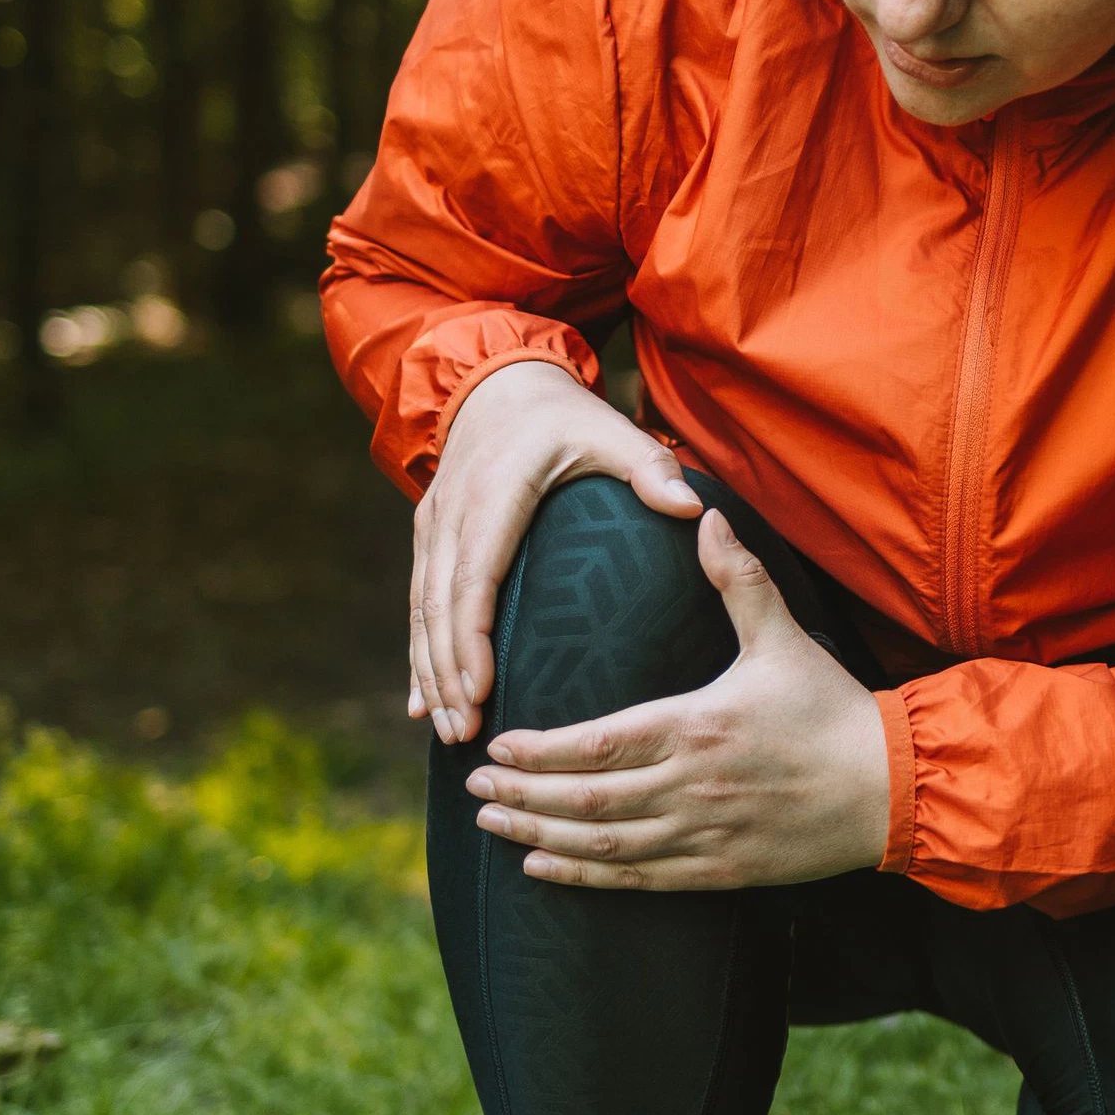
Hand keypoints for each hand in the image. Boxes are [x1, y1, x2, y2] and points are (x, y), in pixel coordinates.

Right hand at [410, 359, 700, 744]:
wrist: (500, 383)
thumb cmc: (564, 416)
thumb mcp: (611, 431)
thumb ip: (651, 468)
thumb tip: (694, 509)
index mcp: (495, 494)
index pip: (475, 576)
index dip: (472, 638)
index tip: (482, 690)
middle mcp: (453, 513)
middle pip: (440, 607)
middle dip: (447, 674)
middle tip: (466, 731)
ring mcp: (434, 526)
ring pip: (422, 611)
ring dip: (430, 673)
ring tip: (447, 729)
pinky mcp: (429, 536)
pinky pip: (419, 603)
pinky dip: (419, 654)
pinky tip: (424, 702)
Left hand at [464, 510, 888, 891]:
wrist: (890, 789)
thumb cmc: (832, 711)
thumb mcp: (782, 637)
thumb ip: (737, 579)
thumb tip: (705, 514)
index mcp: (695, 727)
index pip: (597, 744)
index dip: (539, 751)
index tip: (497, 747)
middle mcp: (689, 787)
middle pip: (585, 798)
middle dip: (521, 796)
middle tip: (473, 788)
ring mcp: (701, 835)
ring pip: (602, 843)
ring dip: (539, 838)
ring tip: (490, 827)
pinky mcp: (717, 870)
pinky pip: (637, 879)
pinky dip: (584, 875)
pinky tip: (542, 870)